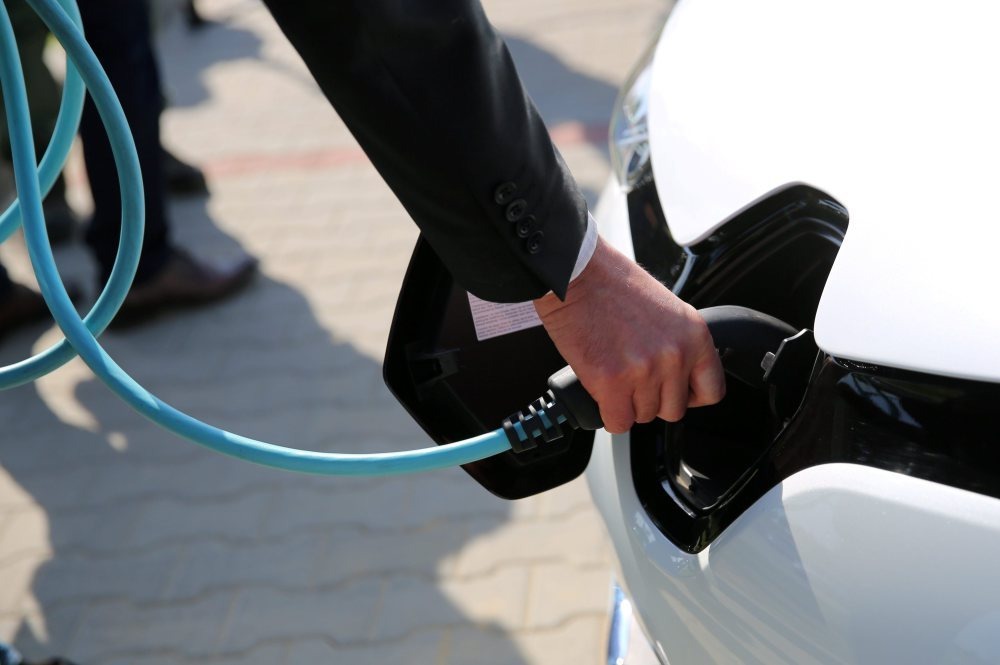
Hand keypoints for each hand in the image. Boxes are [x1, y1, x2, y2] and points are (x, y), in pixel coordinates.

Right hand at [533, 237, 724, 433]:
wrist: (577, 274)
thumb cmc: (612, 283)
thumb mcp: (666, 309)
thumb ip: (677, 344)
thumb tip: (676, 375)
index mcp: (694, 335)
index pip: (711, 390)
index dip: (689, 396)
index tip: (675, 392)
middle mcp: (675, 355)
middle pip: (672, 410)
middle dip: (651, 399)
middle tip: (633, 379)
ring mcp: (644, 371)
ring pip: (643, 416)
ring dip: (626, 403)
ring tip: (613, 373)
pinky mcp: (612, 382)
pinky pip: (618, 423)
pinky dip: (608, 413)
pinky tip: (601, 391)